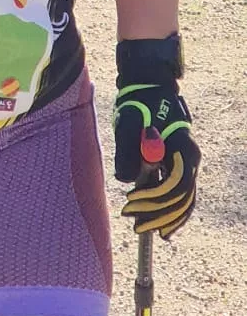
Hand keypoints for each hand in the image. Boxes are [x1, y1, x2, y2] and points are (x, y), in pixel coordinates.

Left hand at [115, 36, 199, 237]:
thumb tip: (127, 181)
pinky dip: (173, 204)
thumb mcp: (127, 125)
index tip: (133, 211)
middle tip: (142, 229)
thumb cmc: (137, 103)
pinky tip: (163, 217)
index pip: (171, 187)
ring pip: (183, 196)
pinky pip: (181, 188)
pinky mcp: (180, 159)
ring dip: (168, 214)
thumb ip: (127, 153)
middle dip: (161, 216)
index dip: (152, 203)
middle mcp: (189, 157)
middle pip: (181, 197)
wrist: (150, 84)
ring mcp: (187, 158)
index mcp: (180, 149)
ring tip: (154, 230)